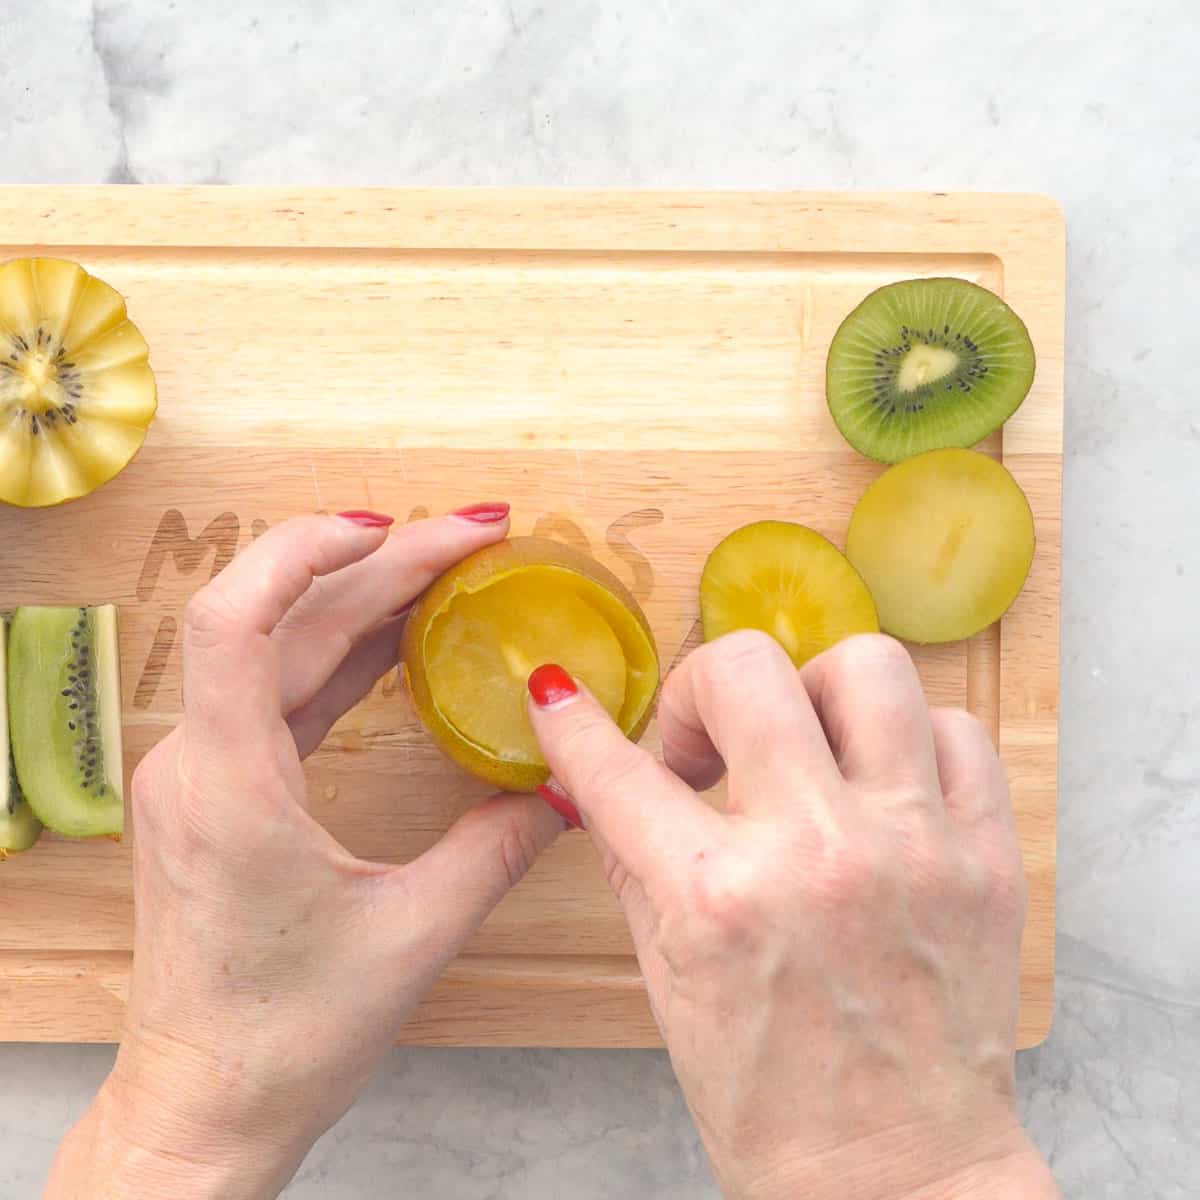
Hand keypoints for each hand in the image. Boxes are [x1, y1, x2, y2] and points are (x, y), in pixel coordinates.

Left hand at [47, 508, 562, 1199]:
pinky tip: (402, 635)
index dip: (306, 550)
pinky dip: (344, 651)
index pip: (236, 620)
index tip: (393, 525)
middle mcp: (198, 763)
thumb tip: (567, 788)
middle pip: (285, 619)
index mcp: (230, 787)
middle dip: (383, 564)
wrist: (203, 1105)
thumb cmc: (285, 1037)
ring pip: (283, 647)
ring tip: (452, 566)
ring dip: (364, 598)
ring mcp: (200, 773)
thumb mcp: (413, 936)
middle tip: (477, 535)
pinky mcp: (217, 788)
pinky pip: (280, 691)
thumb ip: (496, 848)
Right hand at [528, 632, 1058, 1199]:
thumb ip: (633, 865)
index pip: (618, 774)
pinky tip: (880, 784)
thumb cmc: (774, 1106)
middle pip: (747, 672)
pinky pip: (958, 730)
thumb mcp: (669, 986)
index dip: (571, 726)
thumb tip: (600, 782)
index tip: (559, 696)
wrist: (899, 1182)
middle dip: (701, 688)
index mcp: (720, 902)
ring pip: (867, 668)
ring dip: (815, 693)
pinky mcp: (985, 858)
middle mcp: (818, 856)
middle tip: (706, 741)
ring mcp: (913, 848)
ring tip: (805, 744)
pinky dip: (910, 739)